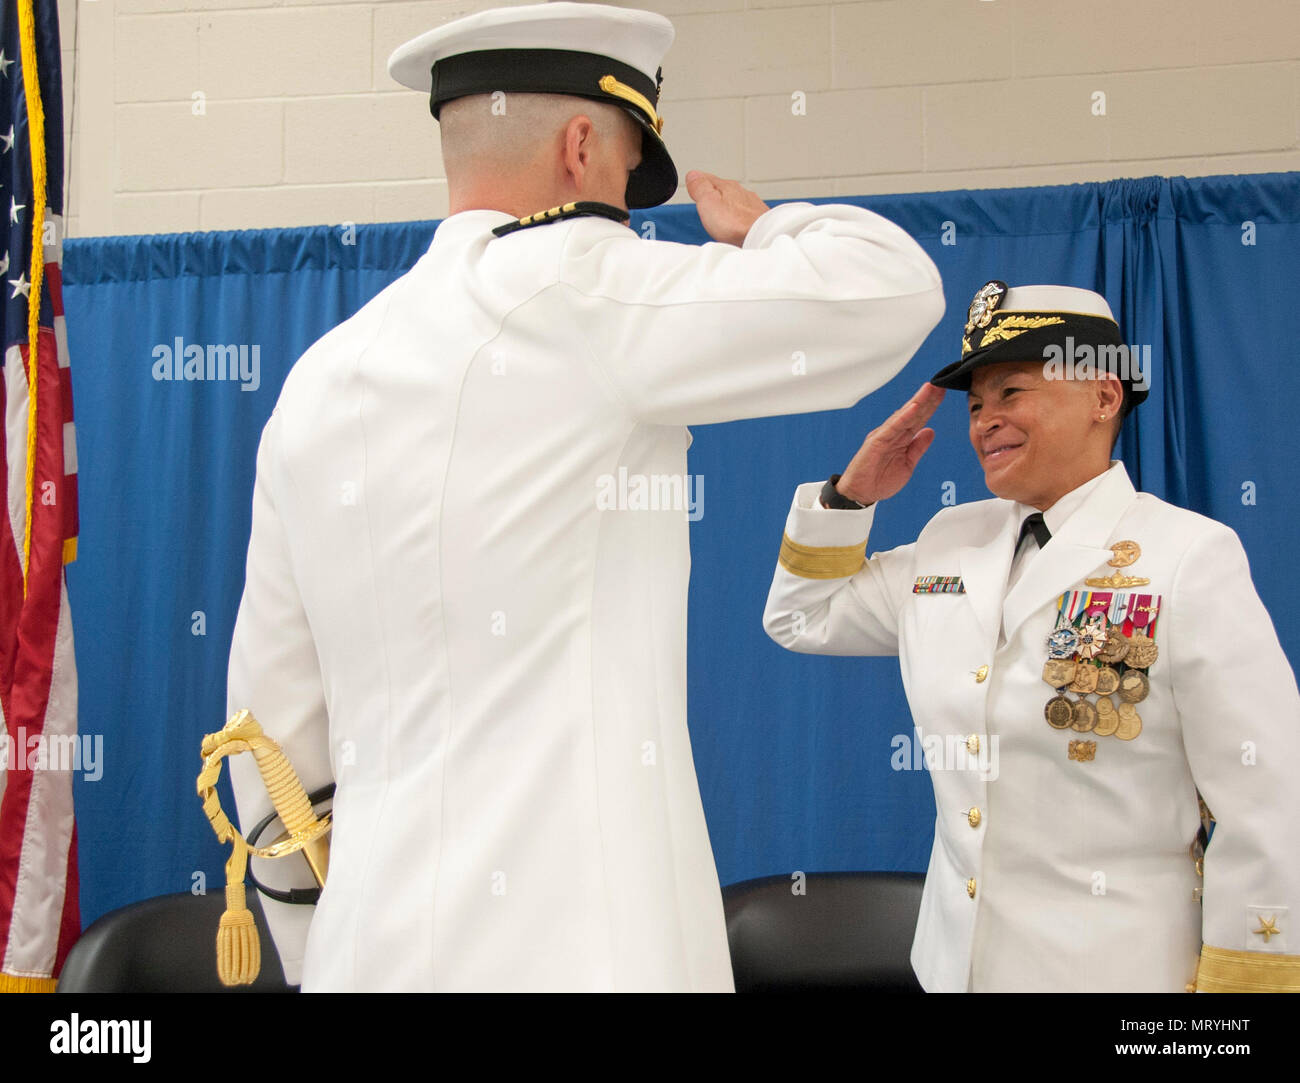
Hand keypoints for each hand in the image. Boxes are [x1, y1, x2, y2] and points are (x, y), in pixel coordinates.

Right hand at [685, 171, 768, 245]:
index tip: (693, 188)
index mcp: (726, 186)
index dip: (698, 183)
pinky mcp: (760, 219)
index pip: (707, 178)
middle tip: (705, 203)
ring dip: (728, 208)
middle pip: (723, 190)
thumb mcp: (708, 202)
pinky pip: (745, 215)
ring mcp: (752, 206)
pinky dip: (739, 219)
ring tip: (720, 217)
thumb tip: (693, 175)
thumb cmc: (736, 223)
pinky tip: (736, 226)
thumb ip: (699, 187)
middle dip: (714, 196)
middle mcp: (741, 193)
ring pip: (736, 202)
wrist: (763, 237)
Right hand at [837, 383, 944, 504]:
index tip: (942, 393)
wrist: (860, 493)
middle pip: (914, 413)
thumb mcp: (907, 464)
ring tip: (930, 388)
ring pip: (904, 415)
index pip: (919, 419)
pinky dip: (903, 417)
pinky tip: (914, 407)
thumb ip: (918, 447)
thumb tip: (930, 432)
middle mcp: (892, 433)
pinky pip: (892, 427)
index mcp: (900, 438)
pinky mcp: (876, 442)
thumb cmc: (879, 480)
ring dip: (918, 401)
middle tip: (941, 383)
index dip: (931, 406)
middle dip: (928, 398)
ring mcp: (884, 436)